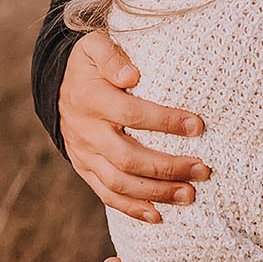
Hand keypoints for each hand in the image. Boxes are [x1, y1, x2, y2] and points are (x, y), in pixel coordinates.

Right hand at [60, 29, 211, 221]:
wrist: (59, 83)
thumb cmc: (91, 63)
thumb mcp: (95, 46)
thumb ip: (112, 56)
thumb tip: (131, 76)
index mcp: (90, 98)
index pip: (130, 114)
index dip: (164, 122)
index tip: (198, 126)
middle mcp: (85, 130)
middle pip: (127, 157)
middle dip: (167, 167)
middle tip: (203, 170)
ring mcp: (83, 154)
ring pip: (119, 182)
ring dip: (156, 192)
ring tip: (190, 194)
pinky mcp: (84, 169)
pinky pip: (106, 194)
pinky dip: (131, 208)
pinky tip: (158, 215)